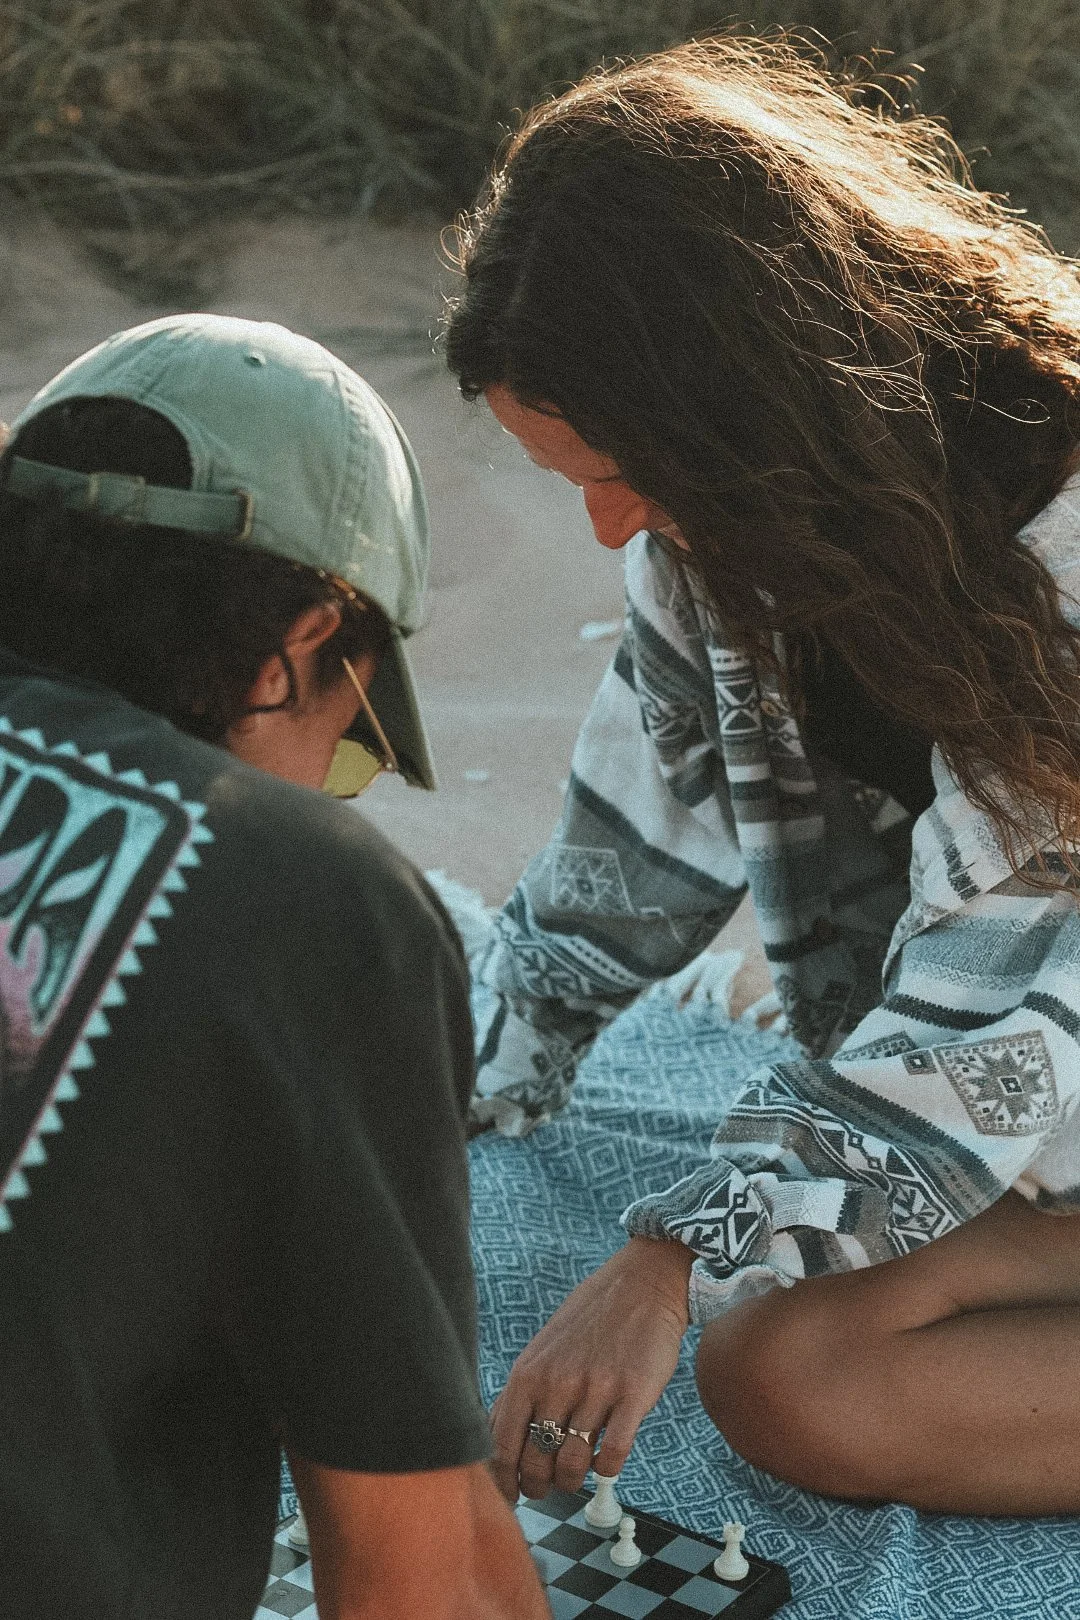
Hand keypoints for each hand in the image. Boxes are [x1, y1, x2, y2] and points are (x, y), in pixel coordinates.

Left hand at [488, 1237, 694, 1502]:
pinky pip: (614, 1454)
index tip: (510, 1496)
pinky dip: (607, 1469)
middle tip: (547, 1488)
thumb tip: (499, 1444)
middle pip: (535, 1462)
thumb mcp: (543, 1350)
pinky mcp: (633, 1394)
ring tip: (576, 1477)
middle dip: (539, 1486)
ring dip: (572, 1482)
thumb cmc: (589, 1321)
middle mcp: (557, 1382)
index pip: (501, 1445)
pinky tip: (606, 1462)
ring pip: (572, 1465)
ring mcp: (596, 1389)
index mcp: (528, 1373)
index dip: (503, 1482)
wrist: (641, 1285)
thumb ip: (522, 1393)